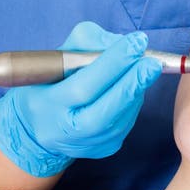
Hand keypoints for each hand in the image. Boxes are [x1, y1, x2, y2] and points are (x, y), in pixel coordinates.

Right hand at [0, 22, 162, 176]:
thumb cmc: (46, 86)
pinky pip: (127, 120)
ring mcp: (89, 144)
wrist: (37, 130)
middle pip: (108, 108)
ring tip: (145, 67)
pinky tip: (134, 85)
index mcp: (50, 105)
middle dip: (134, 82)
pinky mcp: (106, 148)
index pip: (84, 85)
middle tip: (153, 62)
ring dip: (137, 89)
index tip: (136, 41)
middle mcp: (68, 129)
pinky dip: (134, 100)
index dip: (113, 63)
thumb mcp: (53, 59)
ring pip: (123, 114)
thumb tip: (119, 42)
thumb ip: (84, 43)